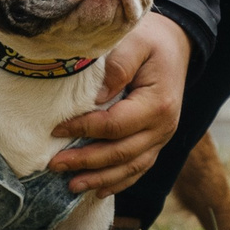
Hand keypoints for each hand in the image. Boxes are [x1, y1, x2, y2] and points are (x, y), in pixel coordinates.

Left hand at [49, 13, 187, 195]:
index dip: (84, 130)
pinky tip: (98, 190)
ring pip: (130, 167)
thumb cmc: (151, 40)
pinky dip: (119, 181)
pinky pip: (139, 168)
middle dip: (86, 161)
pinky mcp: (157, 141)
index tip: (56, 129)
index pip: (115, 125)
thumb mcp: (135, 42)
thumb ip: (118, 66)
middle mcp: (164, 126)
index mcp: (158, 103)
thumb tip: (97, 98)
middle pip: (121, 152)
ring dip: (100, 179)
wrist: (176, 44)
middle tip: (53, 164)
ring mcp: (162, 137)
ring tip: (71, 185)